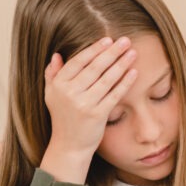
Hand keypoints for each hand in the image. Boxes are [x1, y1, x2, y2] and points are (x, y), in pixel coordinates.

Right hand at [40, 37, 136, 182]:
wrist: (69, 146)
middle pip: (95, 67)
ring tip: (132, 53)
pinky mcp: (97, 115)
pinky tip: (134, 72)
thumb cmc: (63, 118)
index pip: (78, 61)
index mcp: (58, 85)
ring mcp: (84, 104)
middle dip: (112, 52)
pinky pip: (114, 94)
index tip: (108, 40)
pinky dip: (125, 82)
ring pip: (106, 79)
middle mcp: (69, 93)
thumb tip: (57, 55)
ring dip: (121, 64)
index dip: (94, 49)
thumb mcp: (52, 96)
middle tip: (125, 41)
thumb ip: (52, 75)